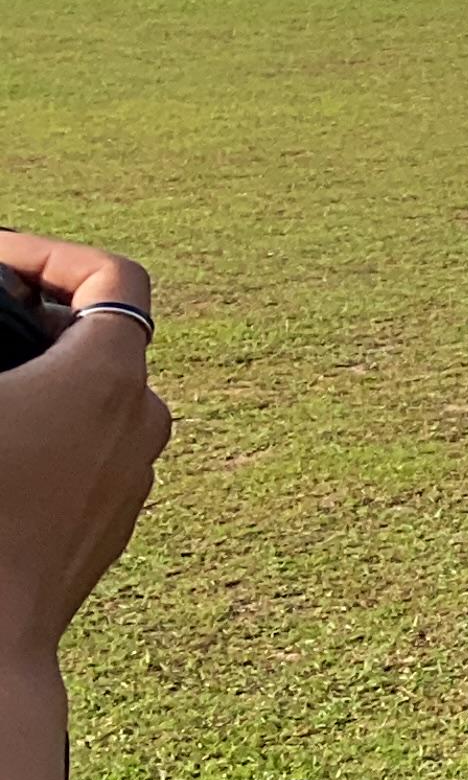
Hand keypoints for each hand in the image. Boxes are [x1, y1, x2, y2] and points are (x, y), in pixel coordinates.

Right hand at [0, 232, 171, 661]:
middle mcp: (142, 421)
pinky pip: (85, 453)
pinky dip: (45, 432)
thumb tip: (3, 370)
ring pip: (94, 398)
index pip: (113, 276)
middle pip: (102, 336)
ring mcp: (132, 478)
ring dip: (40, 379)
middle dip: (34, 318)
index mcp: (111, 378)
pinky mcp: (108, 525)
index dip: (50, 254)